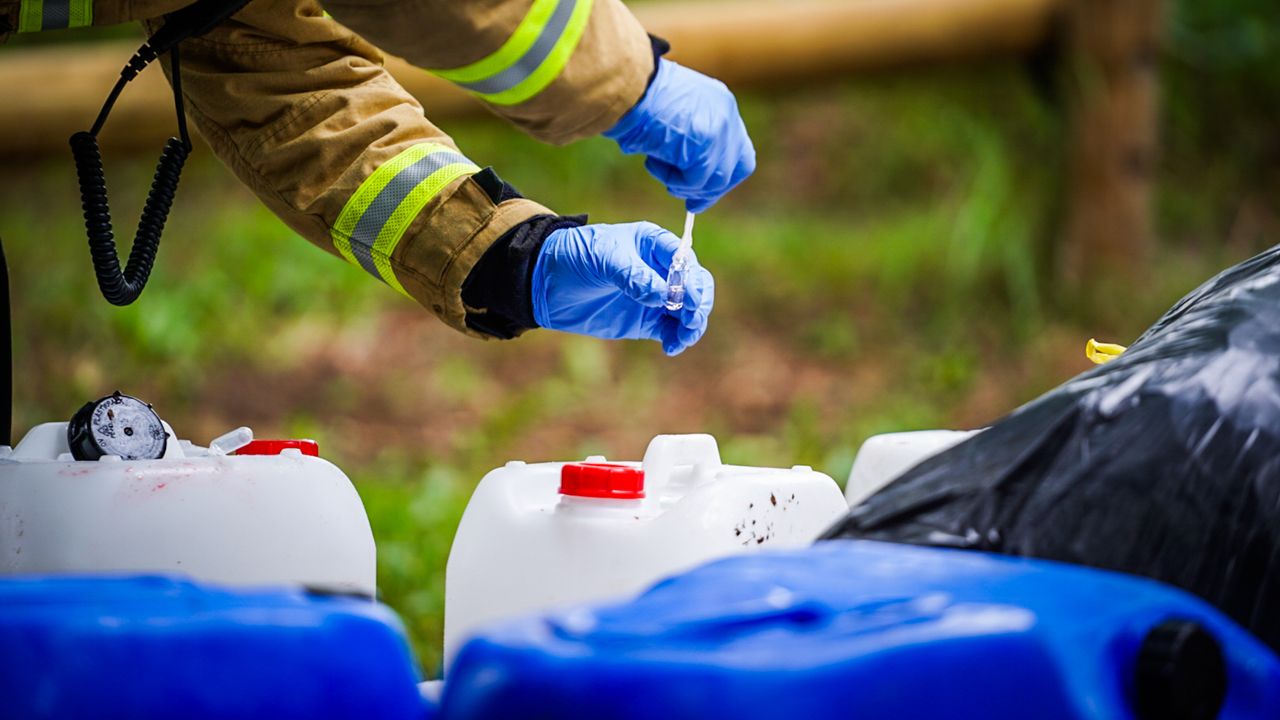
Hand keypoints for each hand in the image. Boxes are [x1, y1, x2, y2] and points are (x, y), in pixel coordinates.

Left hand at [532, 222, 713, 355]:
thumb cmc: (575, 256)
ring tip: (681, 339)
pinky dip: (677, 339)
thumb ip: (634, 275)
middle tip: (689, 321)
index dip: (692, 281)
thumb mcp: (603, 257)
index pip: (686, 262)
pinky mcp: (646, 319)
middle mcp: (661, 269)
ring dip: (692, 325)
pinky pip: (671, 329)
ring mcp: (655, 296)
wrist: (545, 282)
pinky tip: (671, 347)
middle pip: (695, 286)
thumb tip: (662, 296)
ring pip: (688, 310)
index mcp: (655, 244)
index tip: (686, 300)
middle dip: (697, 304)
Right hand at [604, 60, 755, 212]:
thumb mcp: (673, 114)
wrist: (626, 86)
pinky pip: (695, 182)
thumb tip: (687, 168)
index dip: (722, 173)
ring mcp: (720, 130)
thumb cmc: (636, 98)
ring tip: (659, 170)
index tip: (703, 189)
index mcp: (721, 103)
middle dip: (712, 190)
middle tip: (692, 204)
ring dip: (686, 185)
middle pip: (737, 168)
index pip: (737, 148)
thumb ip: (690, 136)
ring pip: (716, 180)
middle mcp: (727, 115)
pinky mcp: (706, 147)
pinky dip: (673, 181)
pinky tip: (653, 163)